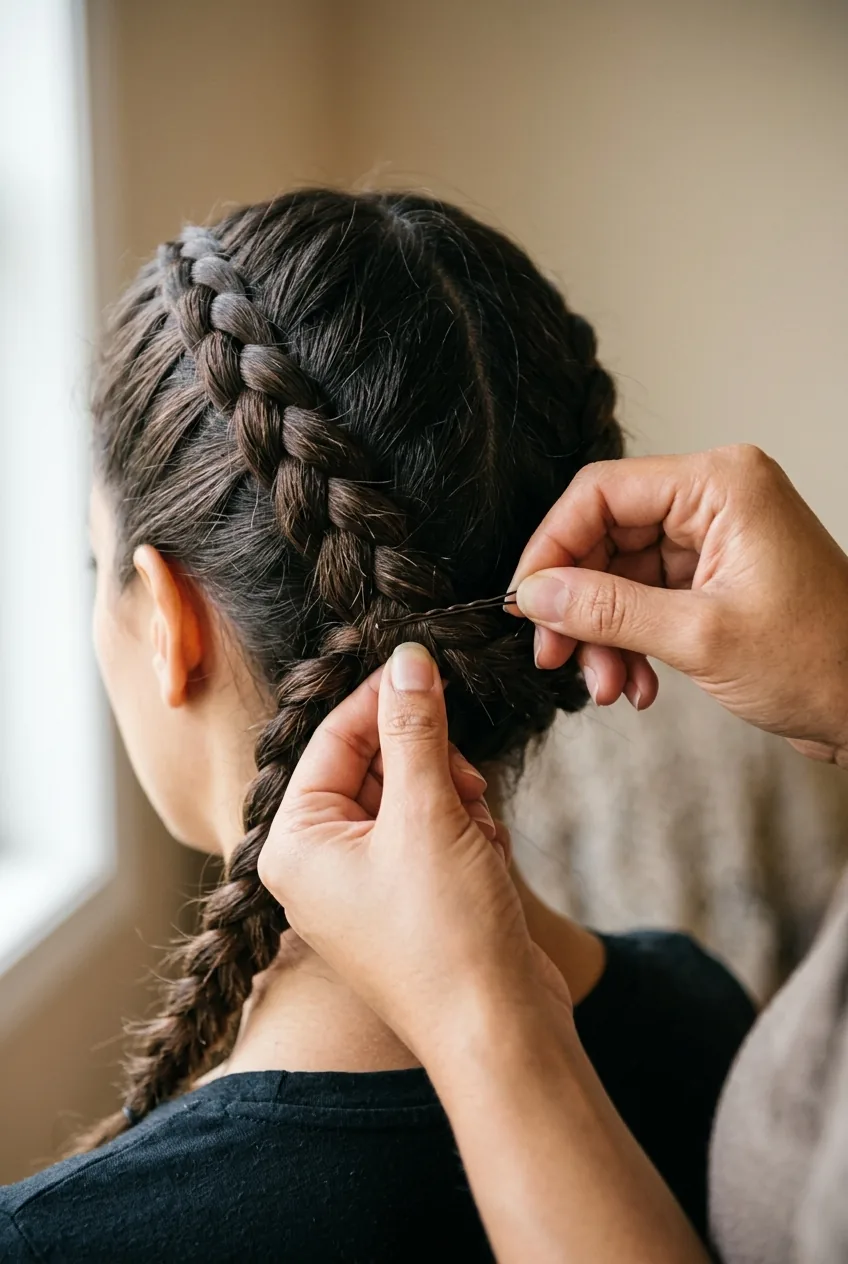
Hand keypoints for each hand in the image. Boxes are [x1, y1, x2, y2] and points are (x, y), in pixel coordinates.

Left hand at [258, 643, 571, 1061]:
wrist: (498, 1031)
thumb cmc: (446, 935)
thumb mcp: (426, 814)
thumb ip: (414, 729)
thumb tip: (407, 661)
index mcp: (296, 844)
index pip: (332, 740)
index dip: (382, 699)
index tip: (426, 665)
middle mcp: (319, 863)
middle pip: (372, 763)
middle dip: (426, 762)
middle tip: (464, 779)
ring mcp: (365, 883)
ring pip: (410, 793)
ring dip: (451, 796)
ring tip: (476, 829)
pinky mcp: (409, 897)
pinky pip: (431, 830)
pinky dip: (463, 829)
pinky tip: (485, 856)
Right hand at [510, 445, 847, 764]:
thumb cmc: (821, 661)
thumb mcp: (700, 637)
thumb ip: (608, 610)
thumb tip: (536, 594)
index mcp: (720, 485)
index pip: (601, 493)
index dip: (552, 547)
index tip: (526, 601)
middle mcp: (714, 501)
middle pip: (605, 536)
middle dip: (578, 604)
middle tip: (557, 657)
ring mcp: (714, 540)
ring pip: (619, 576)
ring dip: (603, 635)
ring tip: (609, 687)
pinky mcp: (712, 578)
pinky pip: (645, 600)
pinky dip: (630, 644)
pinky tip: (637, 685)